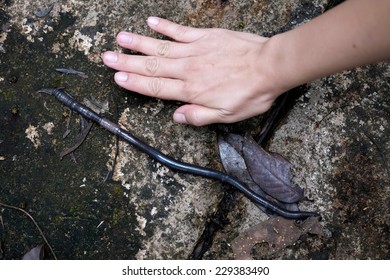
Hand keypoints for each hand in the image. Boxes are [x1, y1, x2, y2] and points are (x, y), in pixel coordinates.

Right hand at [102, 17, 282, 125]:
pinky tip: (151, 22)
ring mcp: (195, 50)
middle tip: (106, 57)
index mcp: (191, 90)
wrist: (270, 67)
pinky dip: (165, 26)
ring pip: (161, 46)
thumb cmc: (250, 94)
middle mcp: (188, 69)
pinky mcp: (206, 36)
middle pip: (152, 65)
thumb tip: (176, 117)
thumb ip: (198, 116)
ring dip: (139, 43)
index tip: (117, 77)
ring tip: (120, 38)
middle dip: (127, 62)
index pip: (155, 86)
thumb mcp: (226, 115)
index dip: (134, 83)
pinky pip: (181, 31)